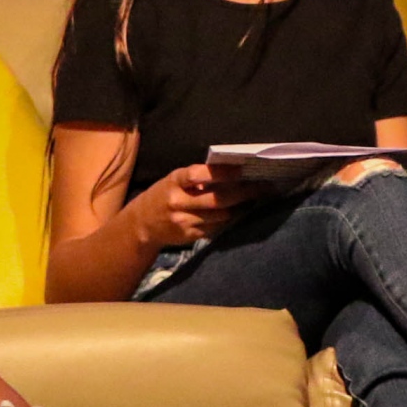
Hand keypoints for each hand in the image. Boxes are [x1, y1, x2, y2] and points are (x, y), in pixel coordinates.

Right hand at [125, 164, 254, 248]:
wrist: (142, 225)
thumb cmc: (163, 195)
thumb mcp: (173, 181)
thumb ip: (196, 177)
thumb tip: (231, 170)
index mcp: (173, 182)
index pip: (197, 174)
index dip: (221, 173)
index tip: (242, 169)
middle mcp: (178, 202)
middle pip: (216, 199)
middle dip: (243, 193)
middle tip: (264, 187)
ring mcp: (184, 222)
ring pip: (220, 216)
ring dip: (241, 207)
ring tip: (258, 199)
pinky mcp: (190, 236)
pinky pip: (216, 228)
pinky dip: (231, 220)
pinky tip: (242, 213)